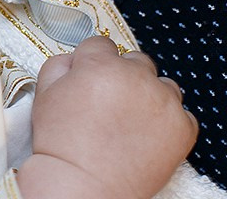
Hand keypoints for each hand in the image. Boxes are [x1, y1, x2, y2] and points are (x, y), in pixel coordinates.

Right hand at [17, 36, 196, 198]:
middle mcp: (136, 77)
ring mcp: (163, 101)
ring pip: (163, 84)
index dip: (92, 62)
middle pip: (135, 61)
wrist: (83, 182)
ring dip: (149, 95)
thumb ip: (59, 64)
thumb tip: (75, 59)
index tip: (90, 78)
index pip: (101, 45)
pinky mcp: (182, 127)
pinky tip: (147, 135)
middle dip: (123, 76)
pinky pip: (182, 114)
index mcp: (100, 64)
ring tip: (131, 119)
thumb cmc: (61, 142)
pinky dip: (168, 122)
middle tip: (110, 102)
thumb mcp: (45, 93)